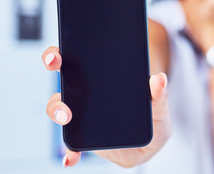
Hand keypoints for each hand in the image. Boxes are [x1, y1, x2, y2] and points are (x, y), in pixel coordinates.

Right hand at [42, 46, 171, 167]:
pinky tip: (69, 158)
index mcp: (103, 81)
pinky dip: (69, 153)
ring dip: (57, 111)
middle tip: (59, 76)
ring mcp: (83, 117)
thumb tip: (159, 78)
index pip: (78, 61)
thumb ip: (160, 95)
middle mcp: (88, 95)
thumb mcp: (160, 106)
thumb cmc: (154, 119)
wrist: (151, 144)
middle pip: (63, 81)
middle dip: (54, 72)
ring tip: (68, 117)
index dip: (62, 54)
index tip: (58, 54)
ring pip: (59, 109)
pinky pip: (72, 146)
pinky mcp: (85, 140)